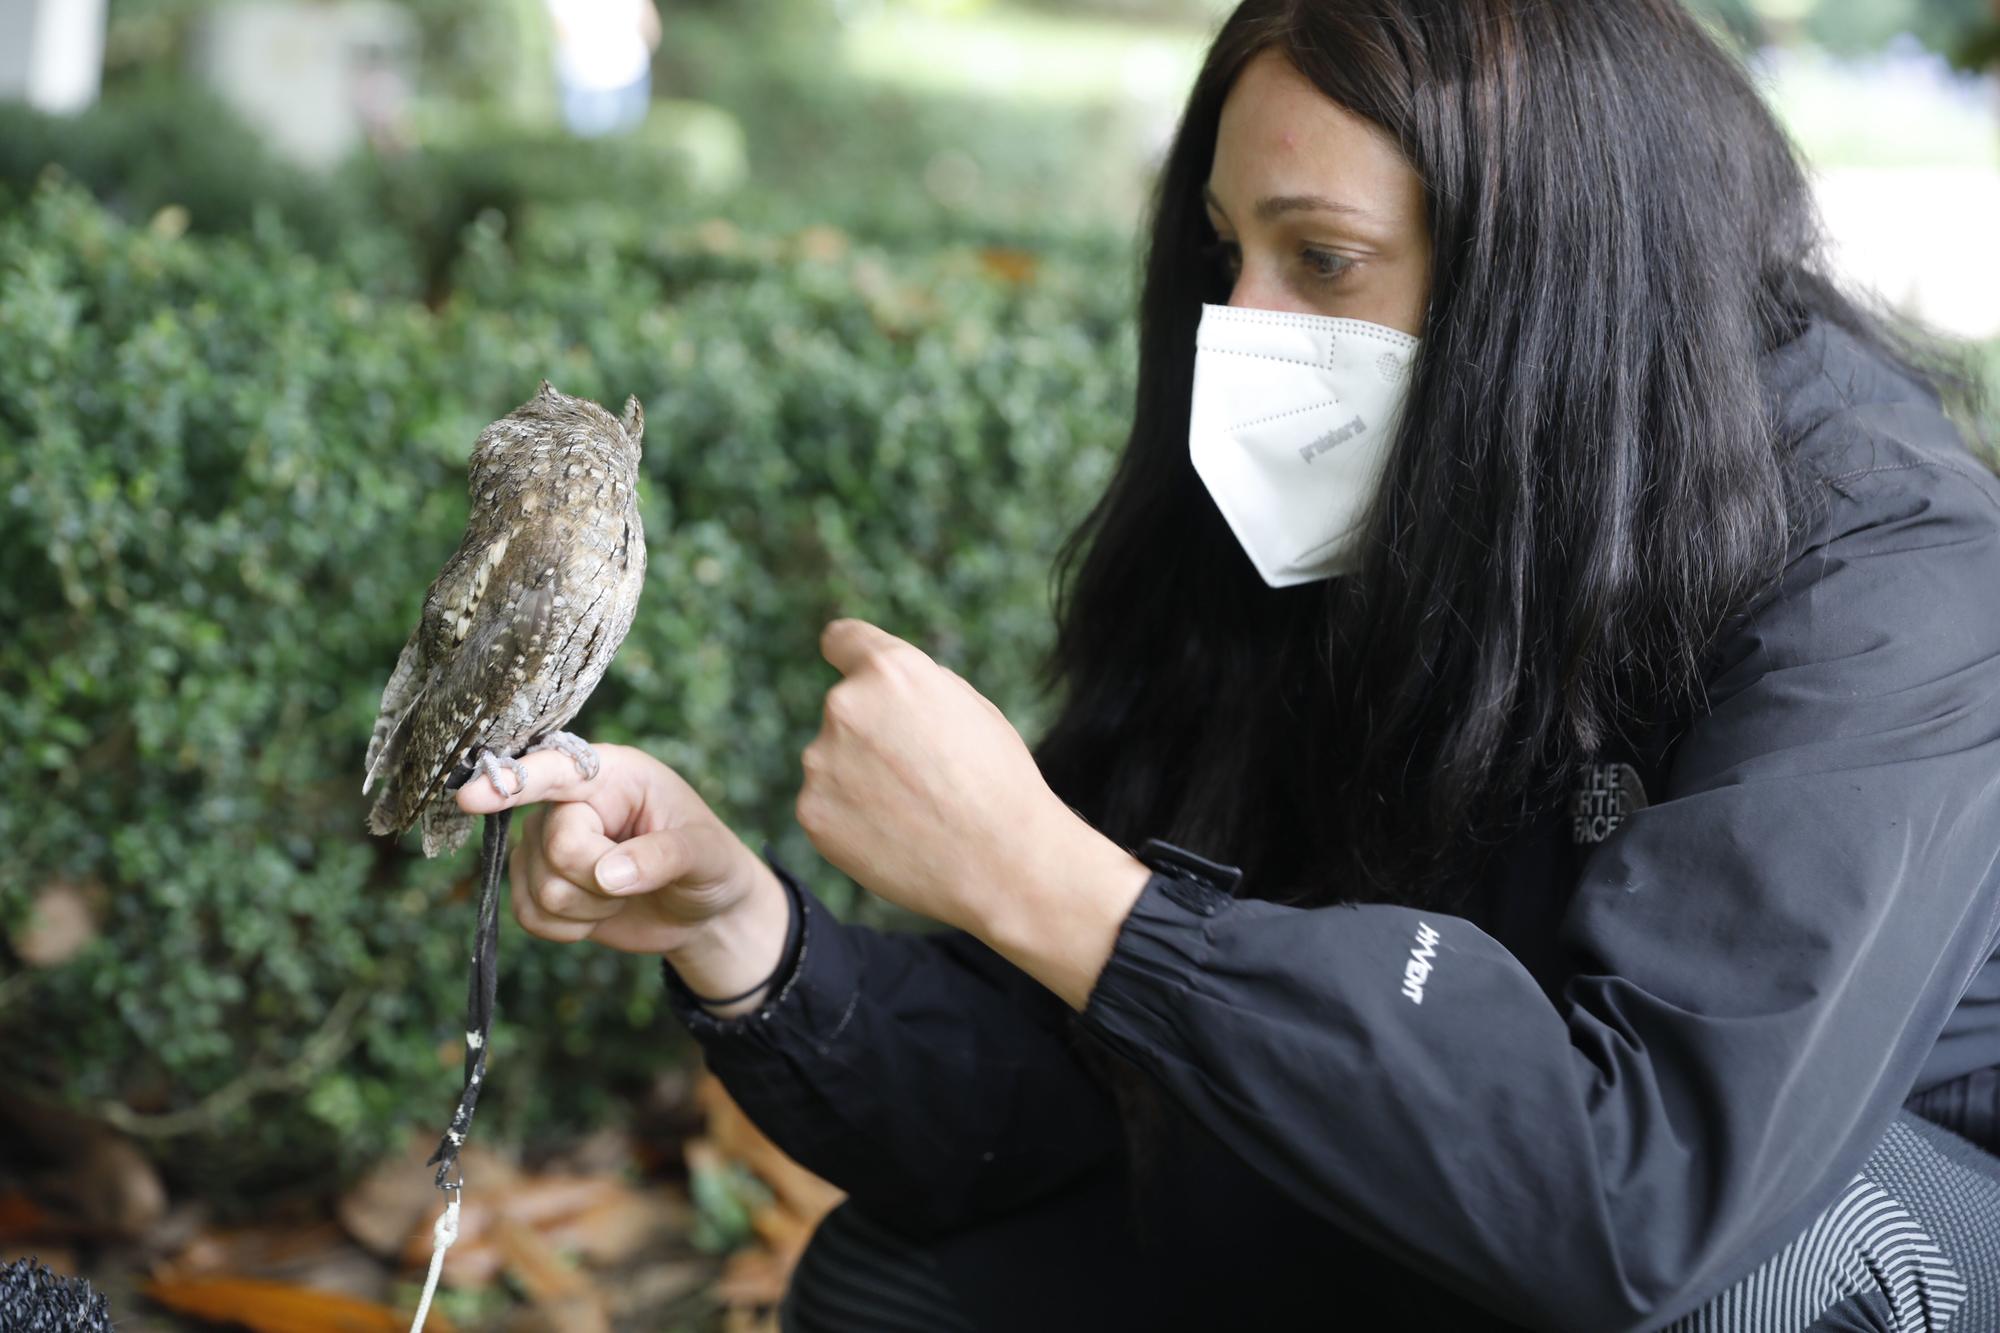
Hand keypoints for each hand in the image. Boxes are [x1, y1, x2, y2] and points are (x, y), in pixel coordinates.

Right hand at [454, 742, 769, 956]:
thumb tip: (606, 875)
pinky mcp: (537, 886)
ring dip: (591, 907)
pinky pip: (529, 918)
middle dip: (600, 878)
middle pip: (553, 847)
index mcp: (612, 773)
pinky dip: (570, 930)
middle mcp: (570, 802)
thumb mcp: (706, 855)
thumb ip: (662, 857)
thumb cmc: (709, 865)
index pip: (555, 770)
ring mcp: (546, 844)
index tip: (473, 796)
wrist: (703, 910)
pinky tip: (599, 914)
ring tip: (624, 891)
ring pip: (539, 888)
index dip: (514, 783)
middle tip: (638, 877)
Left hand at [799, 618, 1106, 939]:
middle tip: (918, 773)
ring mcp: (821, 761)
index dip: (852, 656)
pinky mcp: (812, 812)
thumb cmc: (1000, 783)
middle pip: (844, 709)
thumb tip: (884, 687)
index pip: (841, 639)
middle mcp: (845, 706)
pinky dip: (851, 819)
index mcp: (890, 670)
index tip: (851, 669)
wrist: (1002, 863)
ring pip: (833, 761)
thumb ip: (917, 686)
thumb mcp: (971, 707)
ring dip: (859, 778)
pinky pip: (826, 805)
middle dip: (871, 734)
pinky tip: (894, 836)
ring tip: (913, 811)